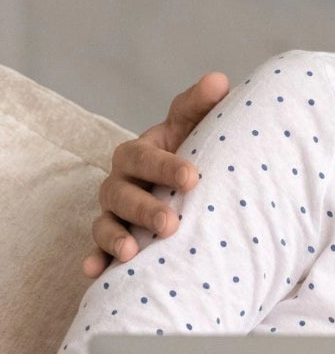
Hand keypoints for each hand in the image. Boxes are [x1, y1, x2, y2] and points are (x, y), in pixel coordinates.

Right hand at [84, 72, 228, 275]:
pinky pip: (100, 251)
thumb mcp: (196, 128)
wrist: (191, 185)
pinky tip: (98, 272)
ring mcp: (116, 213)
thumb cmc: (192, 151)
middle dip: (144, 208)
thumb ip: (201, 106)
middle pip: (122, 193)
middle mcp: (122, 182)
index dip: (164, 166)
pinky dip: (96, 260)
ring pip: (106, 223)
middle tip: (171, 223)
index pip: (144, 156)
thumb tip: (219, 81)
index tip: (192, 178)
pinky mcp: (116, 239)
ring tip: (131, 253)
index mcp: (141, 153)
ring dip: (115, 237)